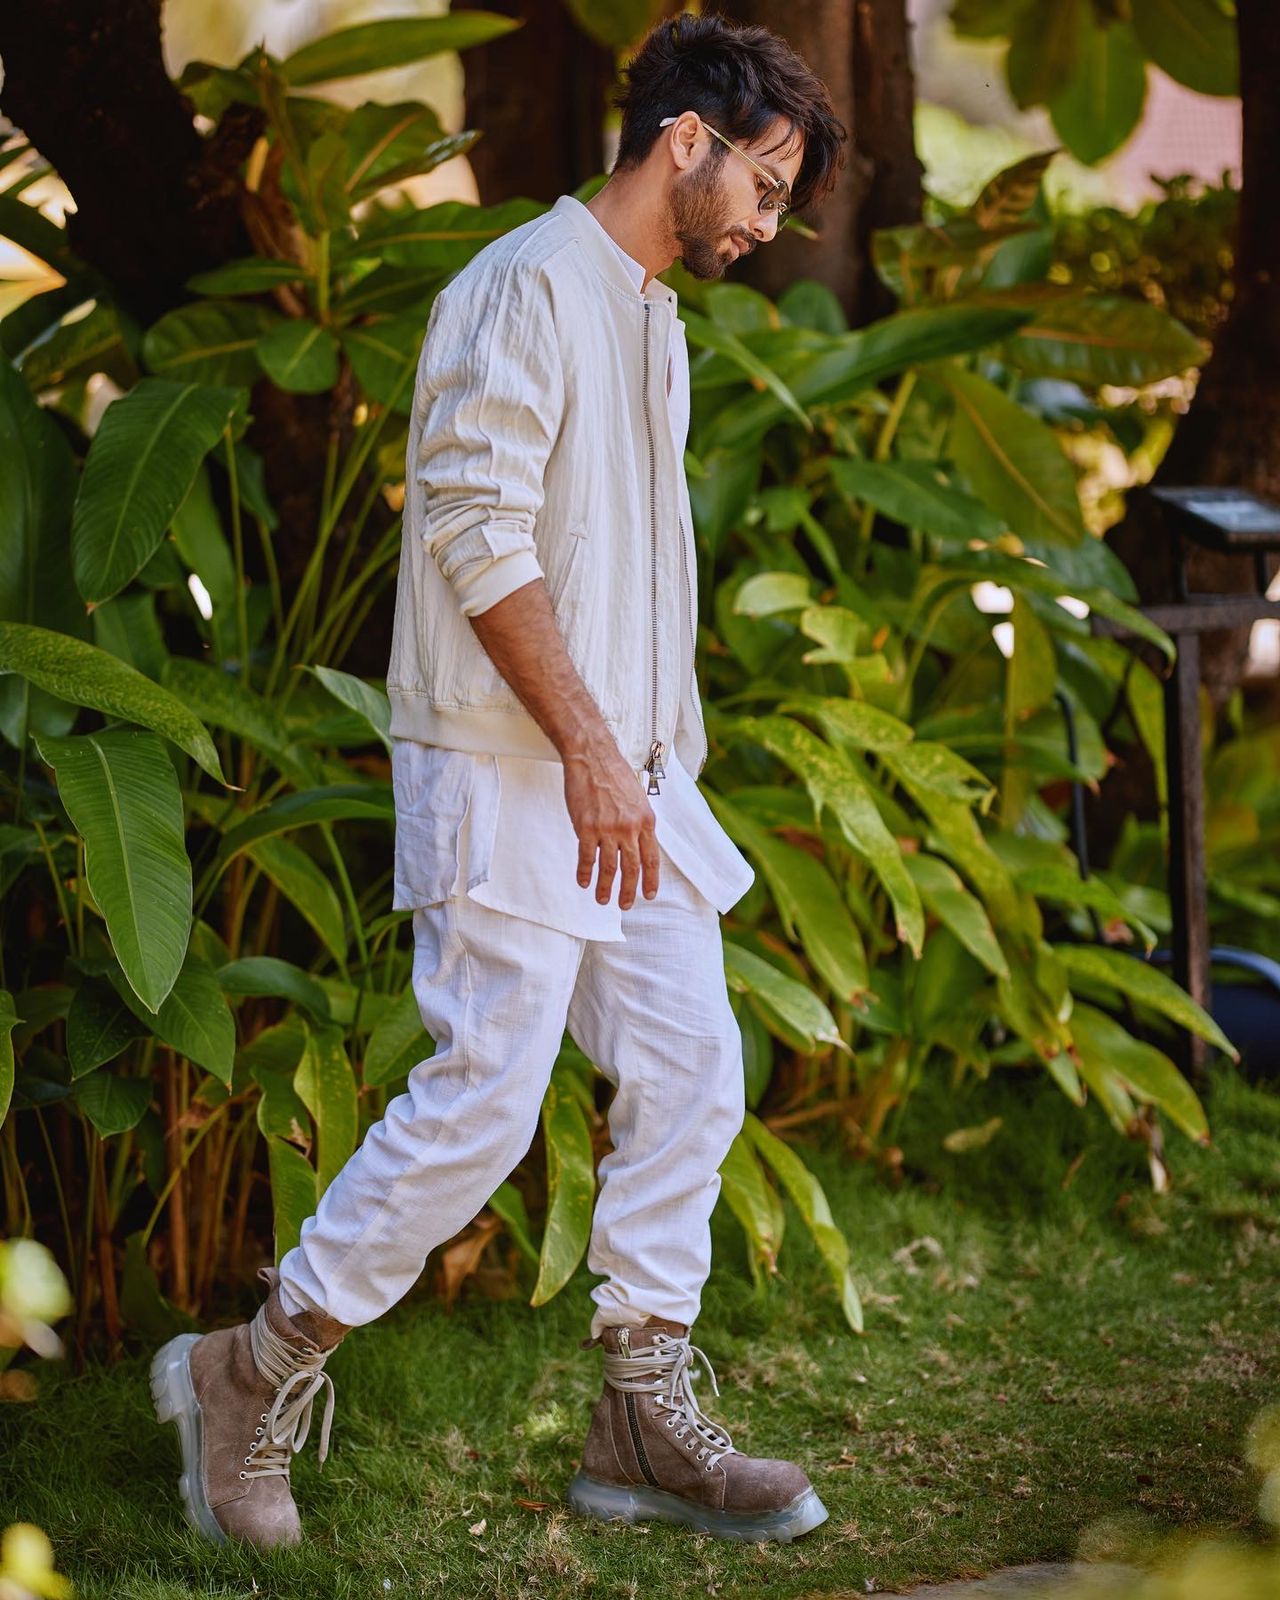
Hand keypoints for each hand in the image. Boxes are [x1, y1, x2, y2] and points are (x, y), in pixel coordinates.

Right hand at [562, 743, 659, 908]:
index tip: (648, 895)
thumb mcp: (637, 799)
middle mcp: (629, 828)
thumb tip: (637, 843)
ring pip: (610, 867)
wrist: (593, 757)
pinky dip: (585, 872)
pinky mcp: (586, 827)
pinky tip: (583, 881)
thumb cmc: (614, 774)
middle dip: (629, 890)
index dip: (650, 880)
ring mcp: (608, 829)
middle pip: (632, 868)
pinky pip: (587, 857)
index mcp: (646, 821)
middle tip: (625, 905)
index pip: (652, 859)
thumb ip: (638, 822)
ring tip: (602, 899)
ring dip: (606, 887)